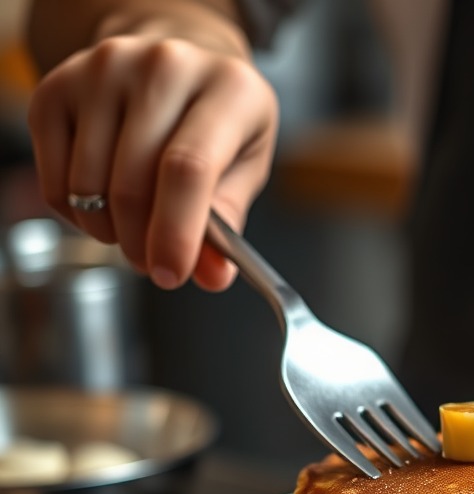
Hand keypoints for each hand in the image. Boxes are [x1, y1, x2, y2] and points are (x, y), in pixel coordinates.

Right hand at [27, 29, 277, 290]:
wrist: (180, 66)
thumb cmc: (220, 126)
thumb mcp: (246, 170)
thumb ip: (228, 225)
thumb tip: (212, 277)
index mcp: (229, 89)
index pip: (188, 169)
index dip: (176, 233)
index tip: (170, 275)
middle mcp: (165, 67)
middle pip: (132, 184)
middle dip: (141, 244)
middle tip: (155, 262)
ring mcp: (105, 69)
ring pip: (88, 186)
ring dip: (110, 232)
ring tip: (136, 227)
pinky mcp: (58, 85)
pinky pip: (56, 181)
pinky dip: (78, 214)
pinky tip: (105, 206)